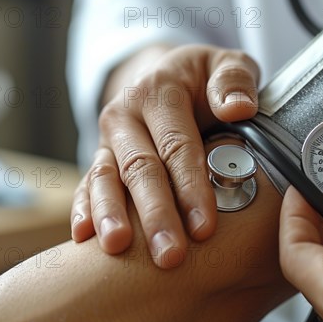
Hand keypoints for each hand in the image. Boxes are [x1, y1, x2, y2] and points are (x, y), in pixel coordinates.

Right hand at [71, 44, 259, 267]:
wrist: (165, 78)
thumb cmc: (204, 80)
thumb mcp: (226, 65)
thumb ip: (234, 80)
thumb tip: (239, 107)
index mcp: (159, 91)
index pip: (176, 145)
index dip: (190, 187)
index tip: (204, 228)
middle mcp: (126, 115)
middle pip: (139, 168)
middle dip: (155, 214)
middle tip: (169, 256)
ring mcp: (109, 140)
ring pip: (105, 179)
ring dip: (112, 216)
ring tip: (118, 248)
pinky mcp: (101, 158)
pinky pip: (87, 184)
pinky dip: (84, 209)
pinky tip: (84, 238)